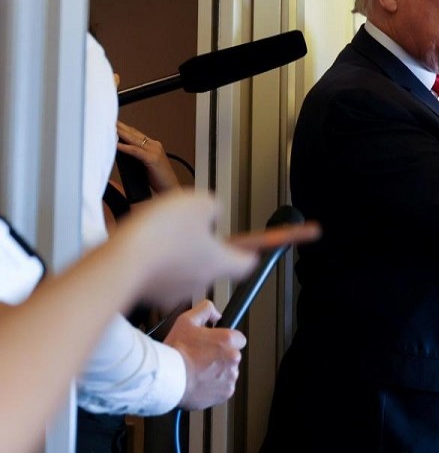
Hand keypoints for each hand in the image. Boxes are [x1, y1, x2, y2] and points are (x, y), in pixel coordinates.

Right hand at [104, 190, 320, 308]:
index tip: (262, 243)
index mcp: (222, 262)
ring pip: (183, 267)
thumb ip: (212, 207)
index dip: (254, 250)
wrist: (118, 264)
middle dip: (206, 245)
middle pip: (213, 263)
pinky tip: (143, 245)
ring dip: (178, 251)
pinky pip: (158, 272)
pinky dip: (155, 260)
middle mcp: (202, 281)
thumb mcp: (199, 203)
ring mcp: (174, 291)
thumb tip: (210, 214)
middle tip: (193, 225)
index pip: (248, 262)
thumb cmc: (163, 233)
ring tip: (161, 230)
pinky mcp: (150, 293)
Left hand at [115, 120, 180, 192]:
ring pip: (134, 140)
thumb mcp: (146, 165)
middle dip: (121, 127)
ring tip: (110, 129)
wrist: (170, 188)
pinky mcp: (152, 159)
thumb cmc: (158, 179)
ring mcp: (154, 151)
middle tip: (108, 121)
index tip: (113, 124)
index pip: (136, 134)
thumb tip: (121, 151)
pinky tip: (117, 144)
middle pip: (134, 134)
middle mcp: (155, 145)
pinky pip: (135, 151)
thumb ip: (136, 157)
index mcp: (154, 146)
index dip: (124, 128)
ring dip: (121, 134)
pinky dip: (125, 147)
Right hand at [163, 300, 245, 409]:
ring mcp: (230, 376)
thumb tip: (215, 313)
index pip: (238, 338)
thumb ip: (205, 310)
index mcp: (227, 340)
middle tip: (203, 359)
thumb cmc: (175, 352)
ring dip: (219, 372)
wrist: (167, 377)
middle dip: (221, 357)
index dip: (225, 341)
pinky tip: (201, 382)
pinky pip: (224, 388)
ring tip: (199, 372)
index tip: (215, 345)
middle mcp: (232, 358)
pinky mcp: (225, 393)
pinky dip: (216, 387)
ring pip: (229, 372)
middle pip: (233, 356)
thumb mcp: (186, 320)